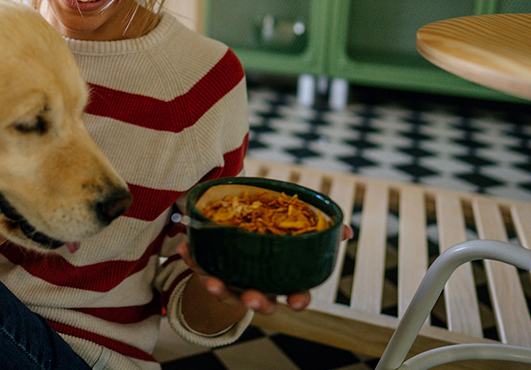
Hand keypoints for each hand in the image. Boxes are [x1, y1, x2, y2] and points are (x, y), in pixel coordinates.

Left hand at [178, 223, 353, 315]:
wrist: (242, 239)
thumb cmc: (275, 235)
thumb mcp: (297, 229)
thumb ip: (318, 229)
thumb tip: (345, 229)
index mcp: (283, 277)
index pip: (297, 294)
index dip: (299, 299)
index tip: (297, 301)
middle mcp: (260, 285)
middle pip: (262, 301)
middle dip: (256, 302)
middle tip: (251, 297)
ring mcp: (234, 281)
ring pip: (227, 292)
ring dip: (217, 288)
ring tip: (209, 280)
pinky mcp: (211, 270)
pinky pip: (200, 267)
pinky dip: (192, 259)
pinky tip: (184, 248)